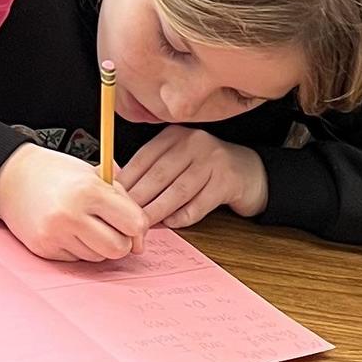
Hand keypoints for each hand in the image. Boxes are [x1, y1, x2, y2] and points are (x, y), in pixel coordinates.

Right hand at [0, 143, 144, 262]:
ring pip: (98, 257)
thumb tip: (140, 240)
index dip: (139, 229)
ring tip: (84, 225)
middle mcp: (71, 214)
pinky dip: (78, 248)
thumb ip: (123, 202)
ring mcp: (55, 234)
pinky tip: (67, 230)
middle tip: (111, 229)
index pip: (134, 224)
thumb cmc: (58, 174)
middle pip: (118, 249)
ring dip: (98, 245)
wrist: (10, 177)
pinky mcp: (44, 248)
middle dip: (121, 242)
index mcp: (89, 191)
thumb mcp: (95, 175)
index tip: (134, 227)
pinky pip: (77, 260)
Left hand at [121, 126, 267, 230]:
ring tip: (143, 226)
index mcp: (175, 136)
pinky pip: (200, 204)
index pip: (143, 158)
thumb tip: (116, 188)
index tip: (112, 201)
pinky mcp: (228, 181)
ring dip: (157, 211)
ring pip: (177, 191)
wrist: (250, 172)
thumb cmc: (206, 169)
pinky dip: (183, 216)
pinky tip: (171, 224)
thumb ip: (153, 169)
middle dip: (138, 200)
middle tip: (123, 219)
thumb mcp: (178, 159)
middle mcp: (194, 143)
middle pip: (158, 175)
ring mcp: (213, 161)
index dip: (126, 182)